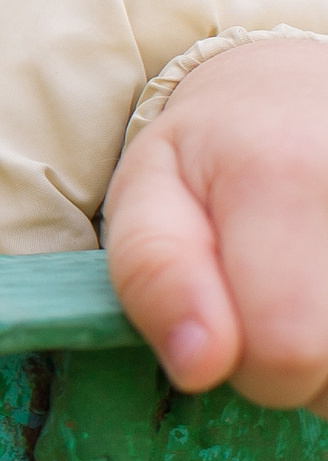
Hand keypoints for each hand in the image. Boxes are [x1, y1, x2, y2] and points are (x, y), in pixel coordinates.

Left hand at [105, 37, 327, 409]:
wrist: (311, 92)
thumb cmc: (219, 151)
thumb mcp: (150, 190)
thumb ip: (152, 275)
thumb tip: (196, 365)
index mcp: (283, 180)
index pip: (282, 352)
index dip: (248, 361)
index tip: (232, 314)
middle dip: (302, 368)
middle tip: (280, 298)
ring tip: (315, 291)